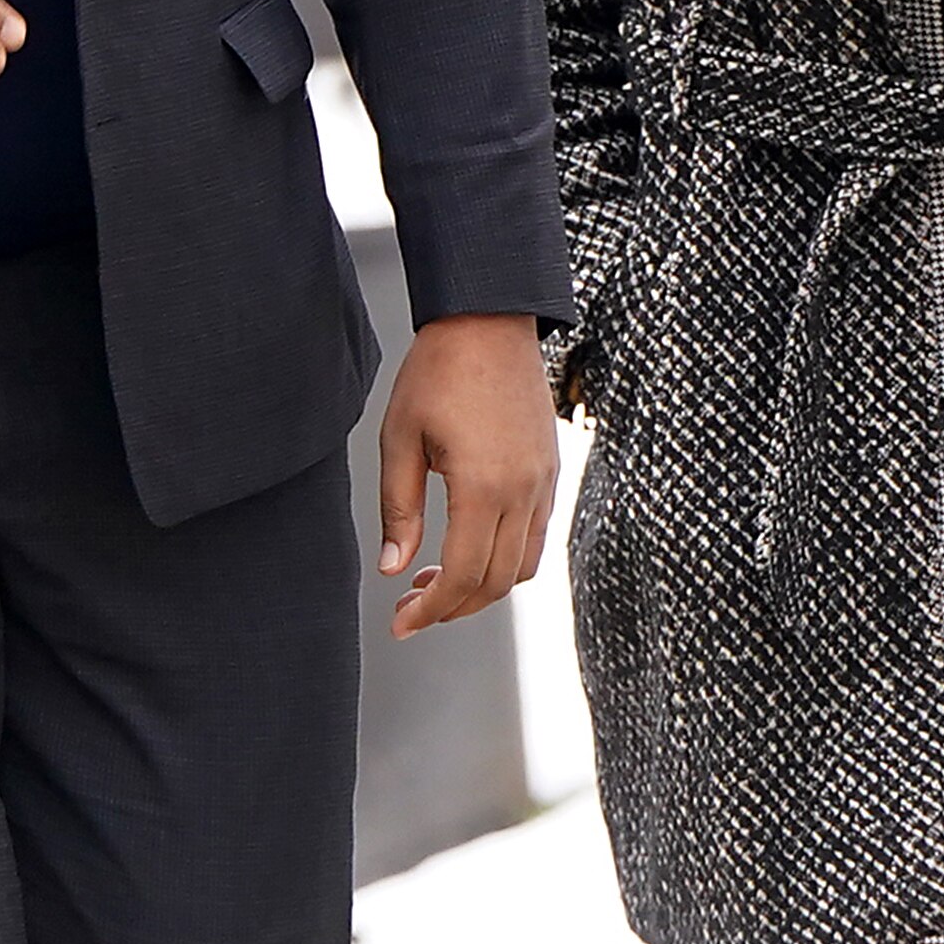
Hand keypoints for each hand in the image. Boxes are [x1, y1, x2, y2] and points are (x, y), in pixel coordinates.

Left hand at [377, 314, 558, 637]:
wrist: (489, 321)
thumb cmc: (439, 371)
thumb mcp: (400, 439)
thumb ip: (398, 510)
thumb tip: (393, 567)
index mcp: (482, 487)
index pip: (460, 576)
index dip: (430, 610)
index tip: (402, 623)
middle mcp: (522, 491)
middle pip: (494, 582)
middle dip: (452, 607)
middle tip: (412, 608)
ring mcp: (543, 482)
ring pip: (521, 566)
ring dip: (481, 587)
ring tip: (437, 580)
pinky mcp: (550, 471)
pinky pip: (536, 536)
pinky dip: (505, 559)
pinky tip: (471, 547)